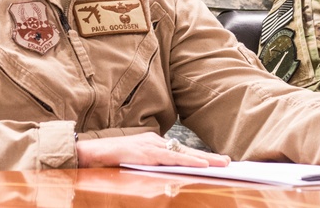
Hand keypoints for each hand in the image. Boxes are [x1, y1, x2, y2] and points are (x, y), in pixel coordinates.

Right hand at [76, 132, 230, 168]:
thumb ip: (151, 167)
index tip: (217, 162)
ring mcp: (151, 146)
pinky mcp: (146, 153)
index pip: (181, 153)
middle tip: (229, 162)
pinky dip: (188, 161)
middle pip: (187, 152)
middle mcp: (155, 142)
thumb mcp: (135, 164)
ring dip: (204, 159)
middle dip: (209, 157)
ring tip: (222, 163)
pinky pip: (171, 158)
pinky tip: (201, 165)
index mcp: (154, 145)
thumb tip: (167, 177)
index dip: (199, 158)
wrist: (90, 153)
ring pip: (183, 154)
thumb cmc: (111, 160)